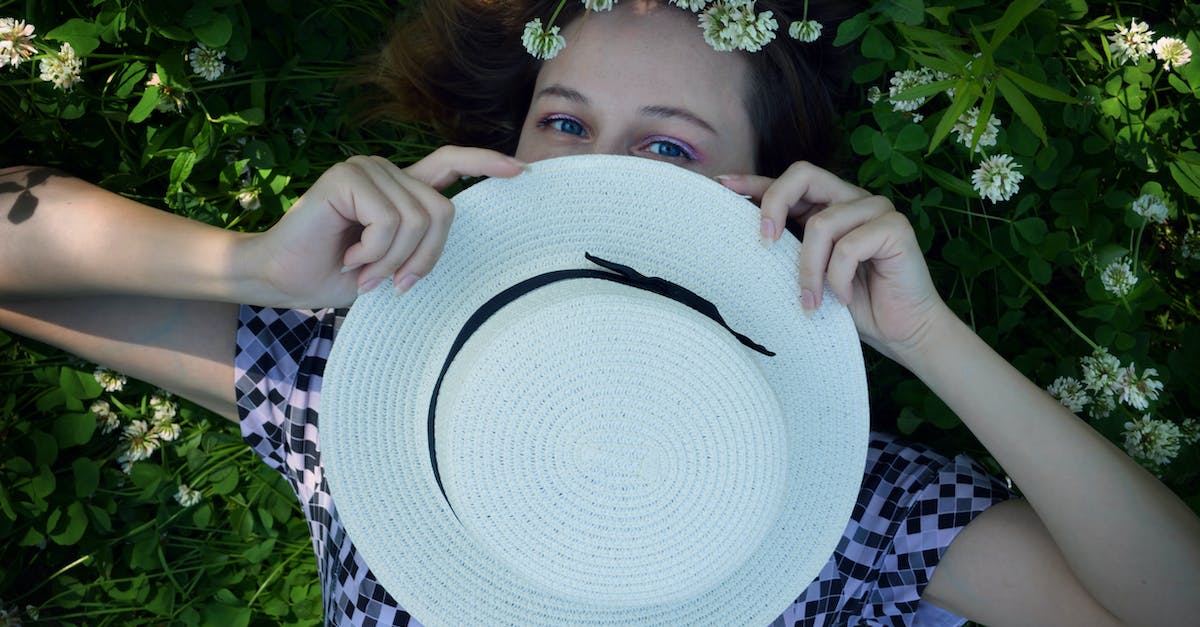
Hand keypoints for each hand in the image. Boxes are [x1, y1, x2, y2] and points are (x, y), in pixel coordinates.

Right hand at [242, 147, 524, 307]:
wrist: (279, 279)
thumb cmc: (335, 275)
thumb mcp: (391, 264)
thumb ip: (421, 245)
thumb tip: (462, 241)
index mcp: (401, 189)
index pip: (451, 164)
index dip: (486, 164)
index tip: (522, 171)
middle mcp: (387, 171)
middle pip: (444, 211)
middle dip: (425, 258)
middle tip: (393, 284)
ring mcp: (367, 169)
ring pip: (418, 220)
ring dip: (392, 261)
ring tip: (363, 272)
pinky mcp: (347, 176)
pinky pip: (389, 221)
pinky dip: (374, 252)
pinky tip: (349, 258)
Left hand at [716, 162, 948, 362]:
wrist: (902, 332)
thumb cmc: (854, 305)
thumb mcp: (808, 274)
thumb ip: (787, 249)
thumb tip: (743, 238)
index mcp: (828, 206)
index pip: (787, 183)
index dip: (753, 182)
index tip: (721, 186)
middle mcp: (851, 200)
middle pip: (803, 174)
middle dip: (775, 204)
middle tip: (765, 242)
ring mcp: (876, 209)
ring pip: (822, 224)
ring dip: (809, 270)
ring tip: (811, 301)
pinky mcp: (896, 227)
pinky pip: (848, 247)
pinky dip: (838, 279)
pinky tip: (844, 299)